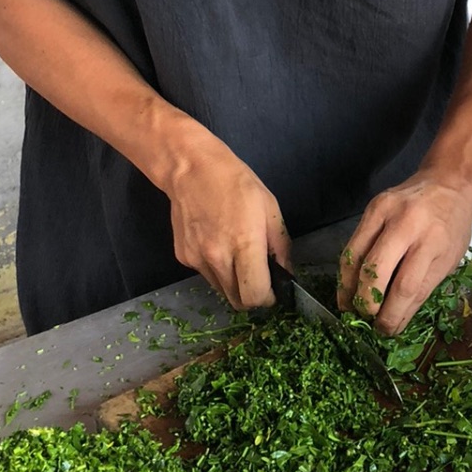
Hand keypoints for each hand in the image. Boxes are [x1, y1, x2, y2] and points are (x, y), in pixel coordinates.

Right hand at [161, 130, 290, 311]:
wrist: (192, 169)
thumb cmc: (237, 183)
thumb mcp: (270, 208)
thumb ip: (280, 246)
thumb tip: (287, 275)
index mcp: (244, 244)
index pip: (255, 296)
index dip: (268, 298)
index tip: (273, 288)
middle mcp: (218, 258)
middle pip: (237, 301)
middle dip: (252, 295)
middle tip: (259, 276)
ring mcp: (197, 260)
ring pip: (221, 291)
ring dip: (234, 283)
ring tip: (237, 255)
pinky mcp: (184, 258)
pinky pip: (206, 275)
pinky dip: (217, 269)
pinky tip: (217, 242)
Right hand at [336, 171, 471, 335]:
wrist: (449, 181)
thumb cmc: (453, 225)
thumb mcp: (449, 260)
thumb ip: (422, 289)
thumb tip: (394, 321)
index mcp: (433, 241)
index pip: (406, 287)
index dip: (392, 315)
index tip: (386, 330)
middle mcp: (407, 224)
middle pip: (376, 271)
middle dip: (366, 304)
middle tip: (366, 320)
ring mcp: (386, 212)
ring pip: (355, 256)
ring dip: (348, 288)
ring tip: (349, 307)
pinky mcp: (371, 206)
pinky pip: (352, 242)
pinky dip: (348, 268)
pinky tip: (349, 284)